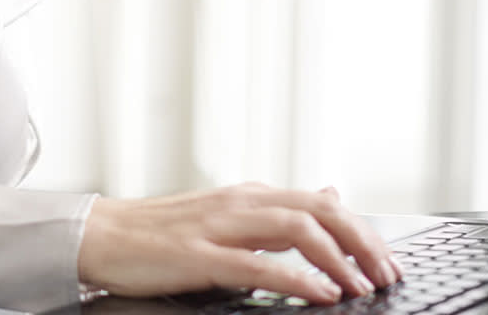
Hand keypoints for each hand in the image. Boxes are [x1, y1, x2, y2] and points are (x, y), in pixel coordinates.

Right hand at [78, 184, 401, 304]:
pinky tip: (319, 294)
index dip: (362, 230)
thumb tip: (330, 193)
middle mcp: (239, 203)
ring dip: (338, 258)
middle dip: (362, 242)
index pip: (321, 203)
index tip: (388, 260)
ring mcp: (219, 227)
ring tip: (363, 285)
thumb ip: (277, 211)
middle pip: (319, 210)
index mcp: (248, 196)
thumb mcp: (228, 214)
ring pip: (295, 229)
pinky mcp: (198, 256)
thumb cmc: (158, 232)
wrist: (99, 235)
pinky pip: (256, 265)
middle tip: (388, 273)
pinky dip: (295, 279)